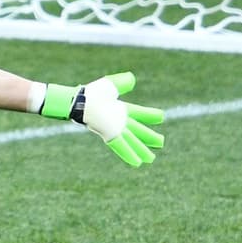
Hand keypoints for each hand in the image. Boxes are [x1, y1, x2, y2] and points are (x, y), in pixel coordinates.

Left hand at [44, 72, 164, 166]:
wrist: (81, 103)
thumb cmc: (92, 93)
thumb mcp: (110, 85)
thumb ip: (121, 82)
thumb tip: (131, 79)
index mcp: (120, 109)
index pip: (139, 113)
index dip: (149, 115)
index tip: (160, 118)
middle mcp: (119, 121)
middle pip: (138, 131)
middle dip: (149, 137)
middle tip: (160, 143)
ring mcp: (115, 129)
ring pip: (132, 142)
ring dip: (142, 151)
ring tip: (150, 160)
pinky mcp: (110, 136)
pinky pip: (122, 147)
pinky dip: (129, 155)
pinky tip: (137, 164)